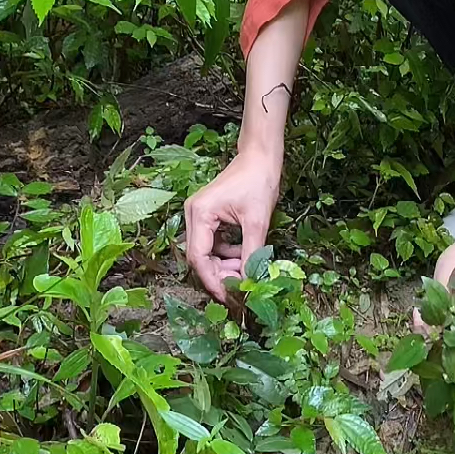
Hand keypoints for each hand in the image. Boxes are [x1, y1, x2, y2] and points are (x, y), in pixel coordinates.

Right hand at [184, 150, 280, 302]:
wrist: (260, 157)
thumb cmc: (259, 181)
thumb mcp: (258, 221)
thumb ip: (251, 254)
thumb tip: (249, 282)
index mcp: (200, 213)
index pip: (198, 257)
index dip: (213, 280)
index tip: (229, 296)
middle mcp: (193, 214)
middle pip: (199, 257)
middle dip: (220, 273)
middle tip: (241, 285)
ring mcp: (199, 214)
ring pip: (206, 252)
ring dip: (224, 264)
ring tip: (246, 268)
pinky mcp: (208, 215)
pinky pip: (212, 243)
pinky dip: (226, 253)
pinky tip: (243, 254)